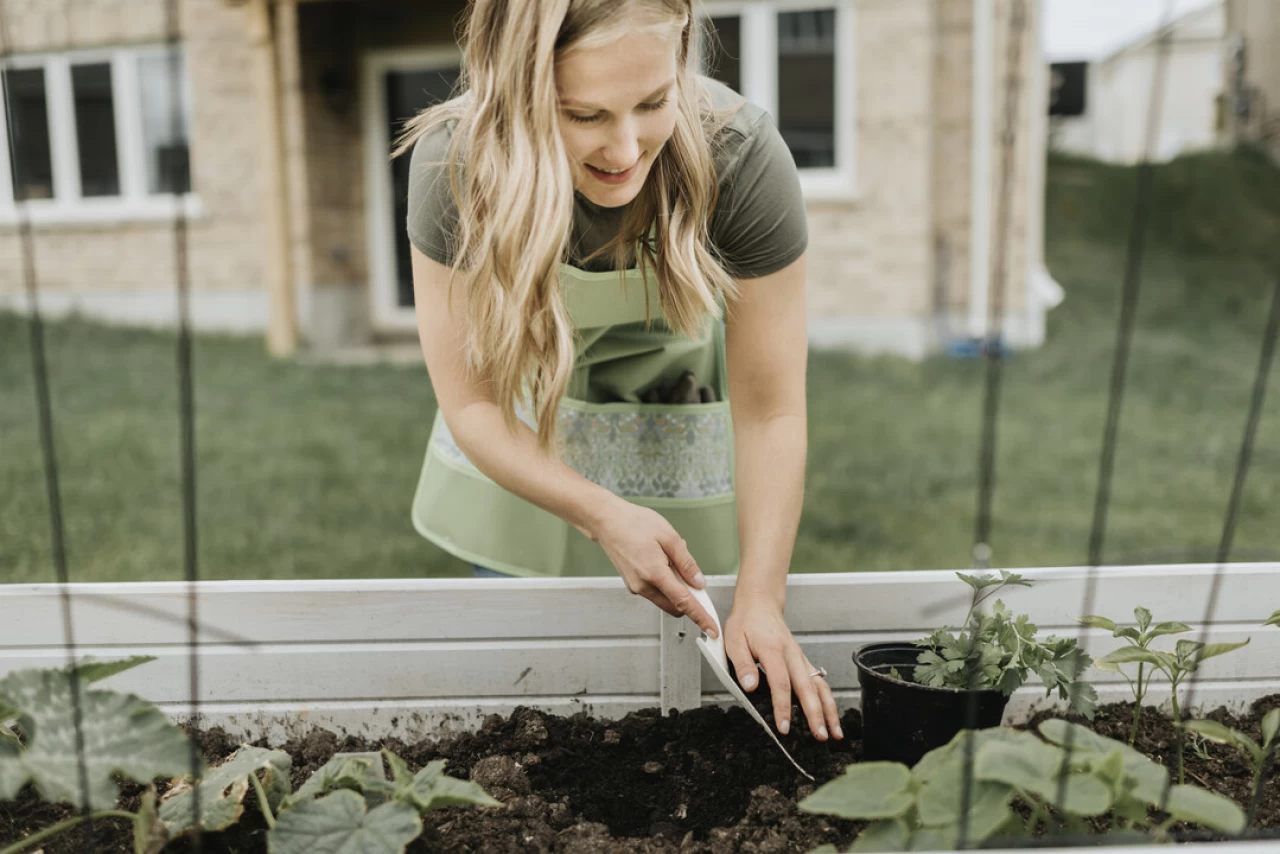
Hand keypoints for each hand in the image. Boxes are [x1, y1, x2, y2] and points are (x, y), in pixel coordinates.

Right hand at [593, 499, 719, 638]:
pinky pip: (655, 592)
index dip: (701, 617)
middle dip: (689, 599)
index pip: (684, 602)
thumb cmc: (634, 523)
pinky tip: (661, 561)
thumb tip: (699, 582)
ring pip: (665, 600)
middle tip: (693, 576)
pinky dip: (665, 584)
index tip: (712, 630)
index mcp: (655, 573)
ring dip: (675, 589)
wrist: (607, 521)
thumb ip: (686, 563)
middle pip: (675, 606)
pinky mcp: (632, 585)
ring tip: (669, 558)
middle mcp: (643, 586)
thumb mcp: (669, 537)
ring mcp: (636, 587)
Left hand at [723, 596, 841, 741]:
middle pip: (807, 688)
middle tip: (819, 736)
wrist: (760, 605)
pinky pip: (820, 682)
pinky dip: (828, 701)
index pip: (781, 683)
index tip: (784, 727)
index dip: (783, 707)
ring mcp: (800, 658)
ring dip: (829, 710)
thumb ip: (743, 664)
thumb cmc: (746, 624)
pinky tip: (832, 717)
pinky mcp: (803, 662)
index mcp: (773, 650)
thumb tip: (749, 687)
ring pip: (819, 686)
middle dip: (815, 714)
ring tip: (835, 733)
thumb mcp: (734, 641)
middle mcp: (791, 655)